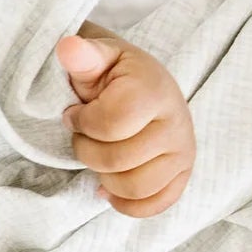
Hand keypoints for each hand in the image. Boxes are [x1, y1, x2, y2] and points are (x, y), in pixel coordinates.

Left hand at [54, 23, 194, 217]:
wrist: (144, 84)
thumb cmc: (114, 73)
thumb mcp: (97, 57)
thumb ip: (82, 56)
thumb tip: (68, 47)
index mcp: (154, 91)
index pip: (110, 125)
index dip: (82, 123)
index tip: (75, 113)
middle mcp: (177, 124)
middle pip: (117, 161)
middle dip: (86, 150)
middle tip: (84, 135)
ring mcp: (183, 152)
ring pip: (134, 187)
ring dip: (103, 176)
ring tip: (98, 155)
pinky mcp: (182, 175)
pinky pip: (154, 205)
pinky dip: (126, 202)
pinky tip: (108, 185)